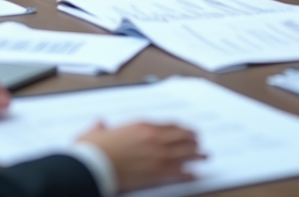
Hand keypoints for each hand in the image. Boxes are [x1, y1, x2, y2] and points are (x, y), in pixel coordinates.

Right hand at [78, 121, 203, 191]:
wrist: (94, 166)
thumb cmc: (94, 150)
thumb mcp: (96, 132)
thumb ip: (101, 126)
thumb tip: (99, 123)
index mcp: (141, 126)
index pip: (170, 125)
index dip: (181, 129)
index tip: (185, 131)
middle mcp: (153, 138)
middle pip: (182, 137)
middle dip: (193, 140)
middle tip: (199, 143)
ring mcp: (157, 156)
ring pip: (185, 153)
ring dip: (197, 155)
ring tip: (204, 156)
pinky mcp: (156, 173)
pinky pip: (179, 172)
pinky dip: (189, 173)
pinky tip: (194, 174)